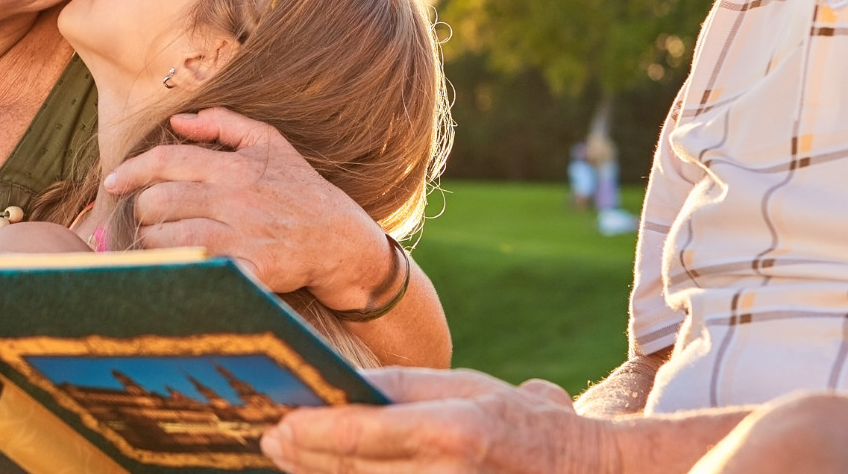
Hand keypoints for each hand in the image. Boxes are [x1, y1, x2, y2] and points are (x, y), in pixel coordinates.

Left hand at [104, 107, 391, 308]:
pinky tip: (175, 264)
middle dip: (142, 211)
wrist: (340, 240)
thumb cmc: (300, 190)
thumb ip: (224, 125)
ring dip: (153, 240)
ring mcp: (242, 237)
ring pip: (169, 238)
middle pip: (159, 203)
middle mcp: (235, 200)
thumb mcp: (271, 144)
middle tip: (146, 217)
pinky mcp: (249, 271)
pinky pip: (194, 270)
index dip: (131, 171)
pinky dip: (176, 267)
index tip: (111, 183)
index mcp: (235, 167)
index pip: (166, 162)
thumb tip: (180, 119)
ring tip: (159, 239)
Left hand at [261, 367, 607, 473]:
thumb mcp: (465, 386)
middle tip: (270, 438)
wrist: (577, 471)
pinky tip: (328, 472)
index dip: (312, 430)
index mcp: (453, 431)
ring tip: (289, 456)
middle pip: (353, 471)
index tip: (279, 421)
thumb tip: (340, 383)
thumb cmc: (514, 420)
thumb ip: (403, 386)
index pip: (364, 434)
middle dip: (304, 456)